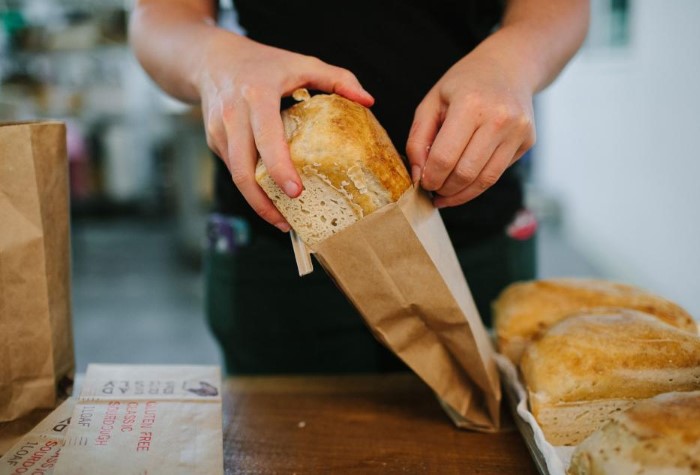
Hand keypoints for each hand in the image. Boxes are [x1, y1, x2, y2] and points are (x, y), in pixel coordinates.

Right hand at [197, 32, 372, 230]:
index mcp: (257, 95)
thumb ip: (338, 79)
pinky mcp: (214, 141)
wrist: (212, 58)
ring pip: (235, 176)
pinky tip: (269, 199)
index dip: (279, 168)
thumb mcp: (302, 63)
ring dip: (257, 203)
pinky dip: (251, 189)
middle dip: (263, 203)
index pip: (267, 138)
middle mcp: (233, 114)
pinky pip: (233, 170)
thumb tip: (368, 101)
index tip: (296, 192)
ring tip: (281, 220)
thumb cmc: (264, 63)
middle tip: (288, 223)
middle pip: (242, 170)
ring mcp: (219, 130)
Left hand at [406, 47, 535, 207]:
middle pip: (465, 173)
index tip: (423, 182)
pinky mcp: (528, 141)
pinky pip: (497, 174)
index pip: (444, 157)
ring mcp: (518, 131)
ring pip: (485, 180)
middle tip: (433, 191)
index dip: (430, 177)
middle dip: (445, 189)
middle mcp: (499, 118)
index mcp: (470, 104)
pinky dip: (478, 185)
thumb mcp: (431, 102)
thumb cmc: (464, 84)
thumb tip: (418, 176)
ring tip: (446, 194)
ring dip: (461, 194)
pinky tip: (464, 184)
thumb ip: (418, 139)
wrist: (508, 67)